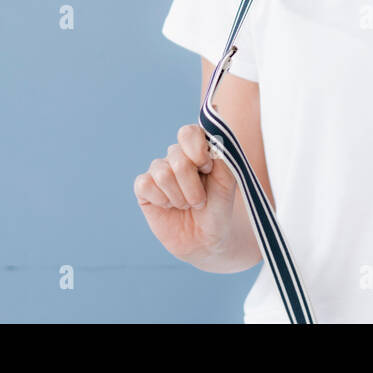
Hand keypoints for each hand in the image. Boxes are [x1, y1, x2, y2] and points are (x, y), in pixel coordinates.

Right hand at [133, 123, 242, 265]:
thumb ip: (222, 158)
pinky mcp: (144, 188)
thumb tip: (212, 141)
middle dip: (192, 186)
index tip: (208, 168)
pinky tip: (168, 206)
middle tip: (200, 201)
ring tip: (186, 205)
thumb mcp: (227, 183)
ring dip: (179, 196)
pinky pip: (144, 184)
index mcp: (197, 150)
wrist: (207, 239)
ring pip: (162, 173)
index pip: (188, 133)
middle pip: (177, 158)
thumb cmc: (218, 208)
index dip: (196, 150)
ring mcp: (159, 171)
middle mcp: (176, 157)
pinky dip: (161, 199)